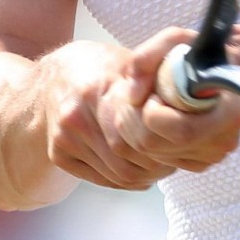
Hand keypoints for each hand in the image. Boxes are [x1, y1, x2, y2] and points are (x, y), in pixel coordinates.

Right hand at [42, 30, 239, 190]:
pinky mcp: (59, 155)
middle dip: (163, 158)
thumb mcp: (126, 60)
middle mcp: (79, 114)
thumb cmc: (94, 67)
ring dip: (149, 172)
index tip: (187, 138)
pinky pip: (104, 179)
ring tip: (162, 160)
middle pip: (134, 156)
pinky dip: (127, 178)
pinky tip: (139, 166)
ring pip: (122, 173)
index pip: (145, 130)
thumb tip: (194, 92)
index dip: (171, 139)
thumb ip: (154, 76)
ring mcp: (66, 138)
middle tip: (179, 153)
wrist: (44, 79)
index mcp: (100, 87)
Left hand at [117, 27, 239, 173]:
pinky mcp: (197, 164)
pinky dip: (145, 138)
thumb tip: (134, 95)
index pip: (181, 131)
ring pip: (147, 155)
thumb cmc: (195, 57)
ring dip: (134, 126)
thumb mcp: (173, 42)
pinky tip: (157, 119)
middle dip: (134, 117)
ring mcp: (210, 156)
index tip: (155, 93)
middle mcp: (224, 141)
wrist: (211, 70)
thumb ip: (146, 57)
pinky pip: (155, 162)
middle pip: (153, 145)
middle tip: (143, 96)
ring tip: (146, 103)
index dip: (154, 113)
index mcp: (230, 113)